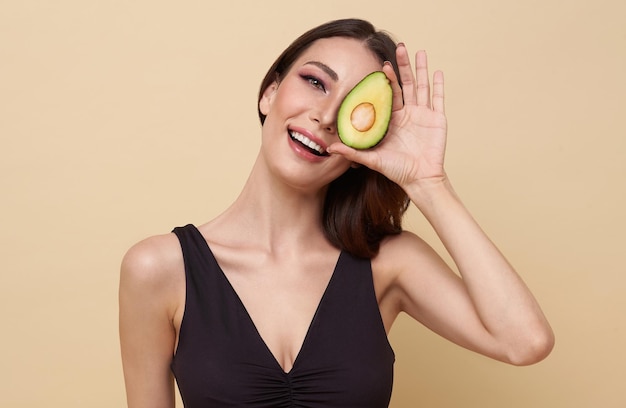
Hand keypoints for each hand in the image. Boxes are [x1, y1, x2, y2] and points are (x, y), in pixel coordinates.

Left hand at [328, 44, 446, 190]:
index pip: (389, 94)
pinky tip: (437, 71)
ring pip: (422, 86)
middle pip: (406, 84)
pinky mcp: (437, 120)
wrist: (419, 180)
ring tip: (419, 52)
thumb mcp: (372, 159)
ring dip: (421, 69)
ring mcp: (423, 115)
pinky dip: (438, 85)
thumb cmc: (396, 170)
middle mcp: (407, 114)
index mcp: (392, 119)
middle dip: (403, 66)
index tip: (382, 66)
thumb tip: (330, 147)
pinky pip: (438, 99)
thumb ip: (352, 151)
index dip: (387, 80)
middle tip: (400, 48)